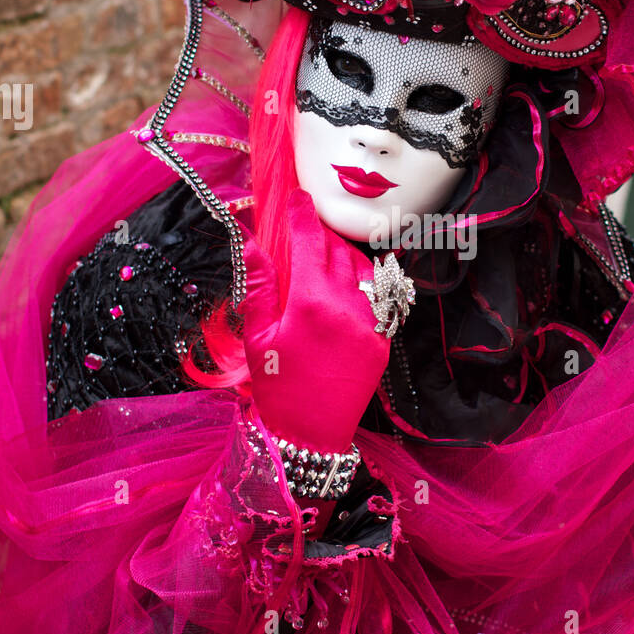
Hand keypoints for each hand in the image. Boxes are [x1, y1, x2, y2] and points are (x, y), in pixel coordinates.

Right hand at [240, 188, 390, 452]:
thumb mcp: (258, 336)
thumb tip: (248, 241)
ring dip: (344, 255)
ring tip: (323, 257)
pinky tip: (345, 285)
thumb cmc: (278, 388)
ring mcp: (372, 322)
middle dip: (320, 235)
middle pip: (338, 250)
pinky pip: (379, 295)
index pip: (309, 241)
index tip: (296, 197)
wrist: (313, 437)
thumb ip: (258, 284)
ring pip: (364, 268)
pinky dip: (363, 281)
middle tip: (303, 232)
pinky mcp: (385, 338)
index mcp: (311, 303)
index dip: (301, 214)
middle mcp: (348, 307)